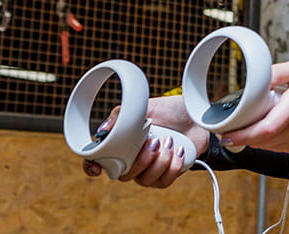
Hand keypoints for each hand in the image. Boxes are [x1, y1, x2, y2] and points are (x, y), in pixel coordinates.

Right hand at [81, 95, 209, 187]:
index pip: (99, 160)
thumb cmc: (170, 111)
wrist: (196, 117)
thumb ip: (123, 116)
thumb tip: (103, 130)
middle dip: (141, 160)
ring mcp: (150, 170)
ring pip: (145, 180)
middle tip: (155, 141)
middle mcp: (133, 160)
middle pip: (124, 176)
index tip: (97, 168)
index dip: (92, 167)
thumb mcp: (147, 107)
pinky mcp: (167, 175)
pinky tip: (180, 150)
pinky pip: (163, 182)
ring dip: (160, 161)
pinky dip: (173, 166)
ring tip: (170, 142)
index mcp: (123, 144)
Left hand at [219, 60, 288, 155]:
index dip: (243, 134)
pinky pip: (283, 149)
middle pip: (265, 141)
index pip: (265, 129)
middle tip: (232, 130)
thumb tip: (254, 79)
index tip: (227, 134)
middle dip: (245, 137)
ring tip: (253, 126)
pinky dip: (272, 142)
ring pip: (272, 147)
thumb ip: (275, 72)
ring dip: (258, 140)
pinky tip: (273, 129)